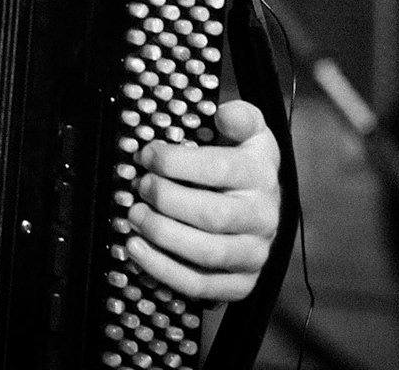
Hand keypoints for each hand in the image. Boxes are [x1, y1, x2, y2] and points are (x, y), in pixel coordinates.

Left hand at [121, 99, 281, 302]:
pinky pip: (200, 285)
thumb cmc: (244, 165)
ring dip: (161, 235)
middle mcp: (262, 217)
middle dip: (165, 199)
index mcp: (261, 175)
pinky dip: (163, 270)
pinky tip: (136, 249)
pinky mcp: (240, 284)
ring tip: (133, 216)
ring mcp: (253, 254)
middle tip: (140, 186)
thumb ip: (241, 118)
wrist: (265, 209)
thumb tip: (226, 113)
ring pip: (206, 253)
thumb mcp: (250, 133)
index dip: (176, 162)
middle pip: (211, 215)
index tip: (147, 155)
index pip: (219, 169)